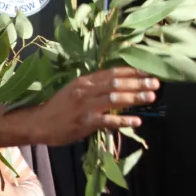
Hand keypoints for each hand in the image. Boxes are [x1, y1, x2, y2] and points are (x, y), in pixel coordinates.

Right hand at [25, 67, 158, 145]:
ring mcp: (85, 106)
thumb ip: (93, 88)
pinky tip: (137, 121)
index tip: (147, 71)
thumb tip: (116, 86)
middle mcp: (85, 91)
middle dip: (137, 82)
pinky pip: (108, 121)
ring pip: (114, 98)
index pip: (111, 72)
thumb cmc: (57, 108)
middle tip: (156, 83)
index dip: (131, 71)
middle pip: (116, 83)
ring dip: (134, 97)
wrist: (39, 124)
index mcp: (83, 81)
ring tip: (151, 97)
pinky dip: (124, 121)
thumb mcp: (73, 91)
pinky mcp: (85, 123)